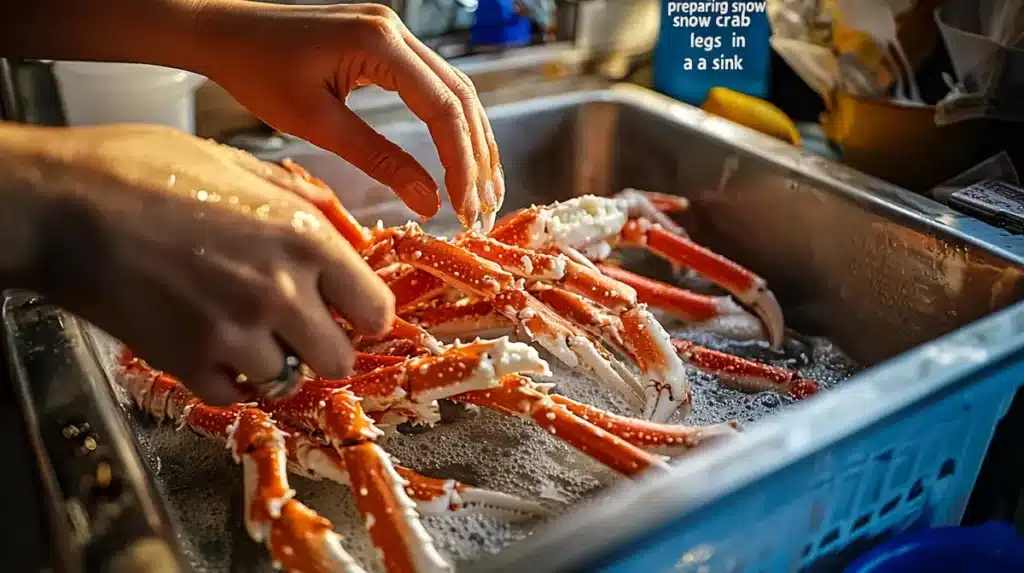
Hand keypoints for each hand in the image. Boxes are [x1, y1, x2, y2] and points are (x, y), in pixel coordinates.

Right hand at [23, 124, 393, 404]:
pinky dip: (230, 380)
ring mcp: (233, 334)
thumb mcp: (240, 164)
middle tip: (303, 330)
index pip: (374, 308)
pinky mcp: (186, 364)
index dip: (365, 312)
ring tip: (247, 332)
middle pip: (340, 358)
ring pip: (288, 382)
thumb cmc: (144, 170)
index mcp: (302, 238)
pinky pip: (234, 397)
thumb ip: (306, 202)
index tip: (352, 312)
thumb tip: (350, 237)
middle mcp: (279, 292)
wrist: (60, 203)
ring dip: (274, 362)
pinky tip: (214, 347)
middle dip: (326, 346)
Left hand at [197, 2, 502, 229]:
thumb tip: (430, 203)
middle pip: (461, 98)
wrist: (225, 32)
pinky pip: (436, 86)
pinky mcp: (389, 44)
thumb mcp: (316, 123)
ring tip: (483, 191)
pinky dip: (452, 125)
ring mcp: (396, 33)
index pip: (443, 108)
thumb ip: (378, 159)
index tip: (466, 208)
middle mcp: (398, 30)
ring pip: (456, 92)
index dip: (462, 163)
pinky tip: (460, 158)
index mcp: (379, 43)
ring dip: (473, 142)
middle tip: (485, 208)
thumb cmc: (257, 73)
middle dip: (478, 157)